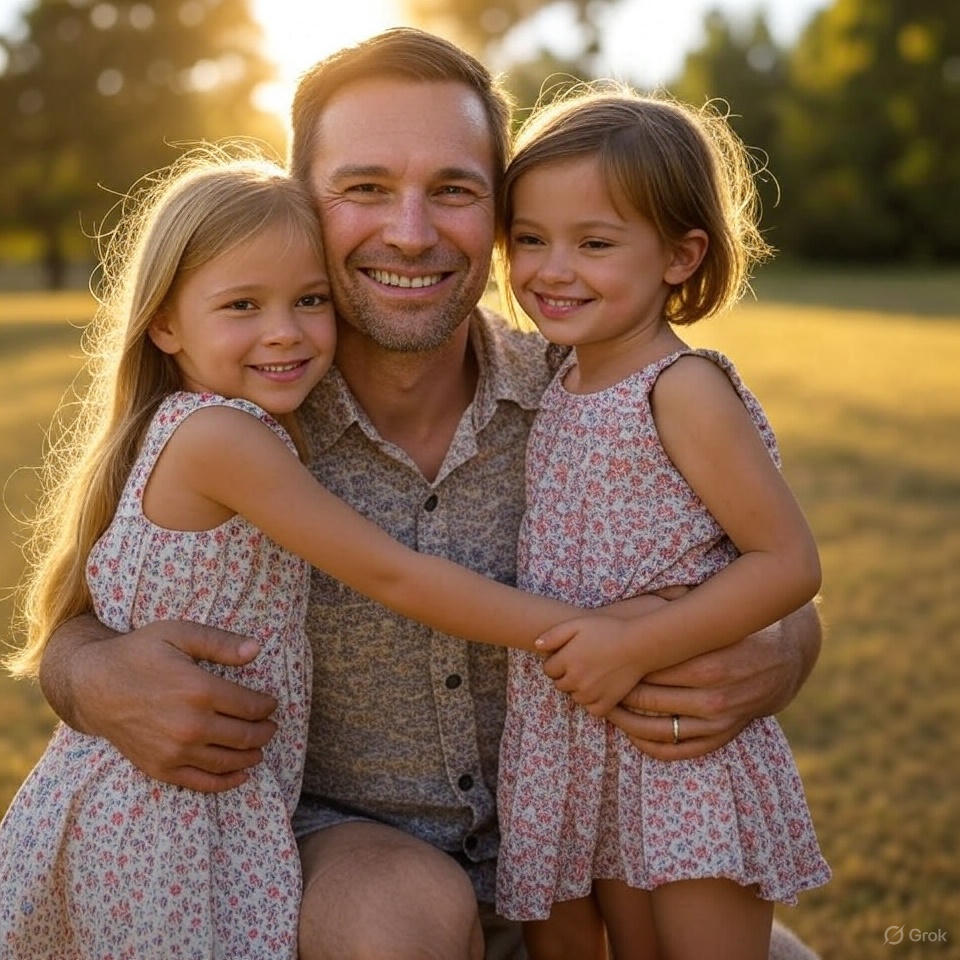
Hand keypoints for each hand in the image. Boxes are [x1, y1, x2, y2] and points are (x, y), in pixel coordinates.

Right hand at [58, 618, 278, 790]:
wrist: (92, 686)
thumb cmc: (138, 654)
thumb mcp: (179, 633)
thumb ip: (220, 643)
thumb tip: (257, 650)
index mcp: (199, 690)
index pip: (251, 706)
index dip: (267, 706)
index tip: (271, 704)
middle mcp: (190, 725)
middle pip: (245, 736)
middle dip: (265, 732)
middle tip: (271, 726)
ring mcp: (175, 751)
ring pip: (229, 761)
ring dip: (252, 756)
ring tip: (260, 747)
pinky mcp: (160, 769)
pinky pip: (203, 783)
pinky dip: (227, 781)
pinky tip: (241, 774)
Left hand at [537, 615, 647, 716]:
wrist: (639, 644)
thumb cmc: (608, 630)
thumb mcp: (578, 624)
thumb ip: (553, 635)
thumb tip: (536, 645)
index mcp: (565, 661)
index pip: (549, 670)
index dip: (558, 661)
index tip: (570, 654)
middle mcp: (575, 680)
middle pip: (560, 685)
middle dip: (566, 675)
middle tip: (583, 663)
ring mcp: (590, 694)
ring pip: (574, 697)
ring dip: (578, 688)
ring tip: (593, 672)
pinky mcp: (606, 703)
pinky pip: (591, 709)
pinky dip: (593, 701)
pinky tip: (600, 687)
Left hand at [607, 618, 809, 758]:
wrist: (786, 658)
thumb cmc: (739, 627)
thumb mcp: (714, 611)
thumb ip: (677, 604)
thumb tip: (634, 597)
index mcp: (708, 664)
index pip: (649, 670)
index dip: (621, 666)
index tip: (604, 659)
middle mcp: (714, 697)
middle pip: (648, 699)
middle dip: (618, 691)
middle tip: (597, 682)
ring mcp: (719, 722)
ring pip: (657, 731)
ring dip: (625, 722)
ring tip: (606, 708)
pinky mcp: (723, 736)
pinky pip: (678, 750)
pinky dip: (649, 745)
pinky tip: (631, 732)